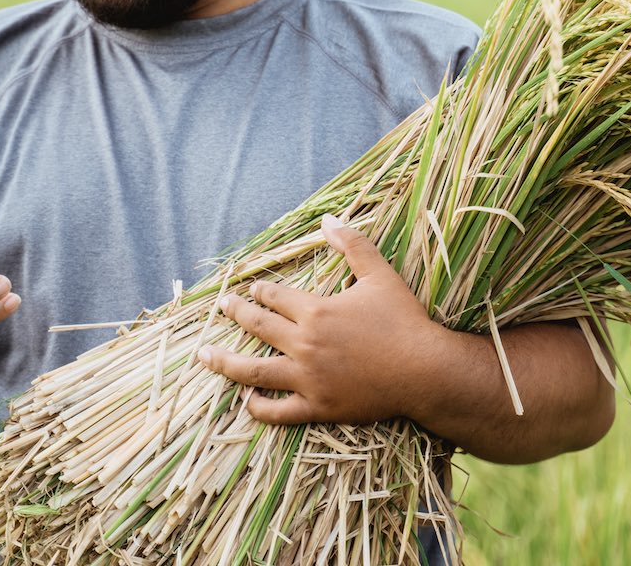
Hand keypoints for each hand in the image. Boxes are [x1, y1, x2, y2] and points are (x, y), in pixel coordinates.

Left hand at [198, 214, 447, 424]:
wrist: (425, 371)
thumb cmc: (403, 320)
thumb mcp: (379, 274)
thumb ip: (352, 244)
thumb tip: (328, 218)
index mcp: (315, 310)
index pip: (273, 297)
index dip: (259, 292)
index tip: (250, 290)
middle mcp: (305, 343)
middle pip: (257, 327)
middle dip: (236, 314)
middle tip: (223, 307)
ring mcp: (308, 378)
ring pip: (254, 370)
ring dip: (225, 363)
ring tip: (204, 356)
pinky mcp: (318, 406)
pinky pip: (280, 411)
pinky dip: (260, 407)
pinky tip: (247, 402)